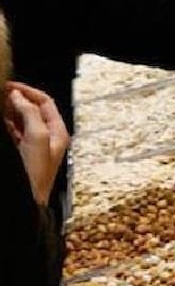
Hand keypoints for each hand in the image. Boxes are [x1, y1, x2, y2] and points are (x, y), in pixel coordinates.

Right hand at [3, 83, 68, 206]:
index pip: (45, 103)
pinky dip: (7, 123)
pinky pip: (15, 132)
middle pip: (34, 110)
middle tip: (1, 91)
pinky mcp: (23, 153)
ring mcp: (35, 146)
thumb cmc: (35, 173)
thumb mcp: (36, 137)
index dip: (28, 91)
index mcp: (58, 132)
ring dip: (11, 110)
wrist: (27, 200)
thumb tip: (18, 95)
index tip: (10, 85)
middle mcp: (49, 138)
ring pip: (22, 120)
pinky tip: (0, 120)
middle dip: (18, 99)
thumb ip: (30, 113)